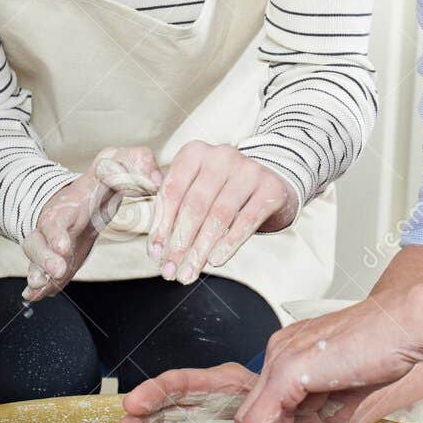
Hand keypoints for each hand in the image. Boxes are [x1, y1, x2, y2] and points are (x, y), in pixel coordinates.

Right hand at [22, 145, 160, 302]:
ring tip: (39, 288)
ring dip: (38, 272)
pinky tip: (34, 295)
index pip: (58, 220)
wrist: (81, 197)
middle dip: (44, 257)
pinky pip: (40, 272)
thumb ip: (138, 161)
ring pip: (35, 257)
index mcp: (68, 206)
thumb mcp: (119, 161)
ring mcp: (49, 242)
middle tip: (57, 270)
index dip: (57, 235)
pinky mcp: (52, 258)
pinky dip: (36, 285)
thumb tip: (156, 178)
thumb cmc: (102, 180)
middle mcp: (52, 224)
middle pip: (38, 240)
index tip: (64, 249)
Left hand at [148, 142, 296, 285]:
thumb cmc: (220, 189)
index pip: (172, 191)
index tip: (156, 253)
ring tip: (191, 271)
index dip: (161, 225)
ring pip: (219, 216)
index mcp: (195, 152)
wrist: (267, 185)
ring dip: (201, 249)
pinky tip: (216, 260)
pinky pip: (246, 221)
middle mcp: (221, 156)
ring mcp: (248, 170)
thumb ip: (167, 197)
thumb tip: (151, 226)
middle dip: (180, 243)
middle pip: (195, 205)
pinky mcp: (270, 188)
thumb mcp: (191, 186)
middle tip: (172, 270)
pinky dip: (229, 244)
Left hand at [234, 288, 422, 422]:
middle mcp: (281, 349)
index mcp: (294, 348)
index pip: (270, 399)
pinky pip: (261, 417)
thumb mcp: (349, 385)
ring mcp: (281, 358)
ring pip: (254, 416)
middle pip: (257, 408)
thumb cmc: (386, 347)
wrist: (403, 325)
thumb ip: (330, 405)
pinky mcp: (287, 370)